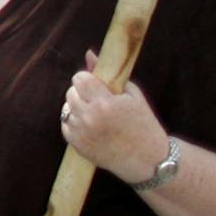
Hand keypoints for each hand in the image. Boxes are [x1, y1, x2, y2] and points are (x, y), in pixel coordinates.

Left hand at [62, 49, 169, 184]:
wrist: (150, 161)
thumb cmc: (144, 125)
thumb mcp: (132, 96)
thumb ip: (109, 74)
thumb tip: (89, 54)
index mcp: (105, 103)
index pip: (80, 78)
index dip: (87, 79)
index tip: (95, 84)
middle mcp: (90, 117)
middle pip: (71, 92)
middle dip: (82, 93)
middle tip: (97, 100)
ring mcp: (82, 133)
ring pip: (66, 108)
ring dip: (77, 108)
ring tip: (96, 114)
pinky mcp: (77, 146)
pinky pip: (65, 125)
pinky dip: (74, 123)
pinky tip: (91, 126)